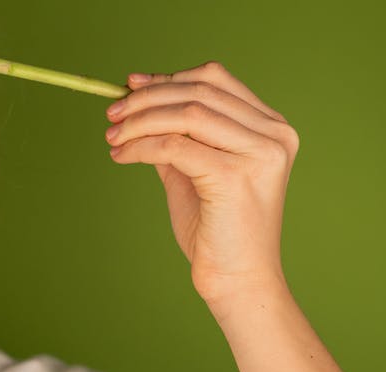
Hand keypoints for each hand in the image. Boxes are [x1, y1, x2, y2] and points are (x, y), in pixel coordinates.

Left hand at [103, 61, 298, 305]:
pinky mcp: (235, 176)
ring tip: (112, 136)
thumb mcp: (194, 173)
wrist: (237, 280)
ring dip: (140, 121)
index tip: (130, 86)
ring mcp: (259, 154)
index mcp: (270, 128)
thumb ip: (177, 139)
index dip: (168, 78)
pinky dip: (141, 147)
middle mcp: (273, 134)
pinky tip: (121, 156)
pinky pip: (175, 147)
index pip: (215, 80)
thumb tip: (139, 109)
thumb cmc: (216, 232)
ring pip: (186, 115)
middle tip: (112, 113)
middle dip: (147, 98)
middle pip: (199, 92)